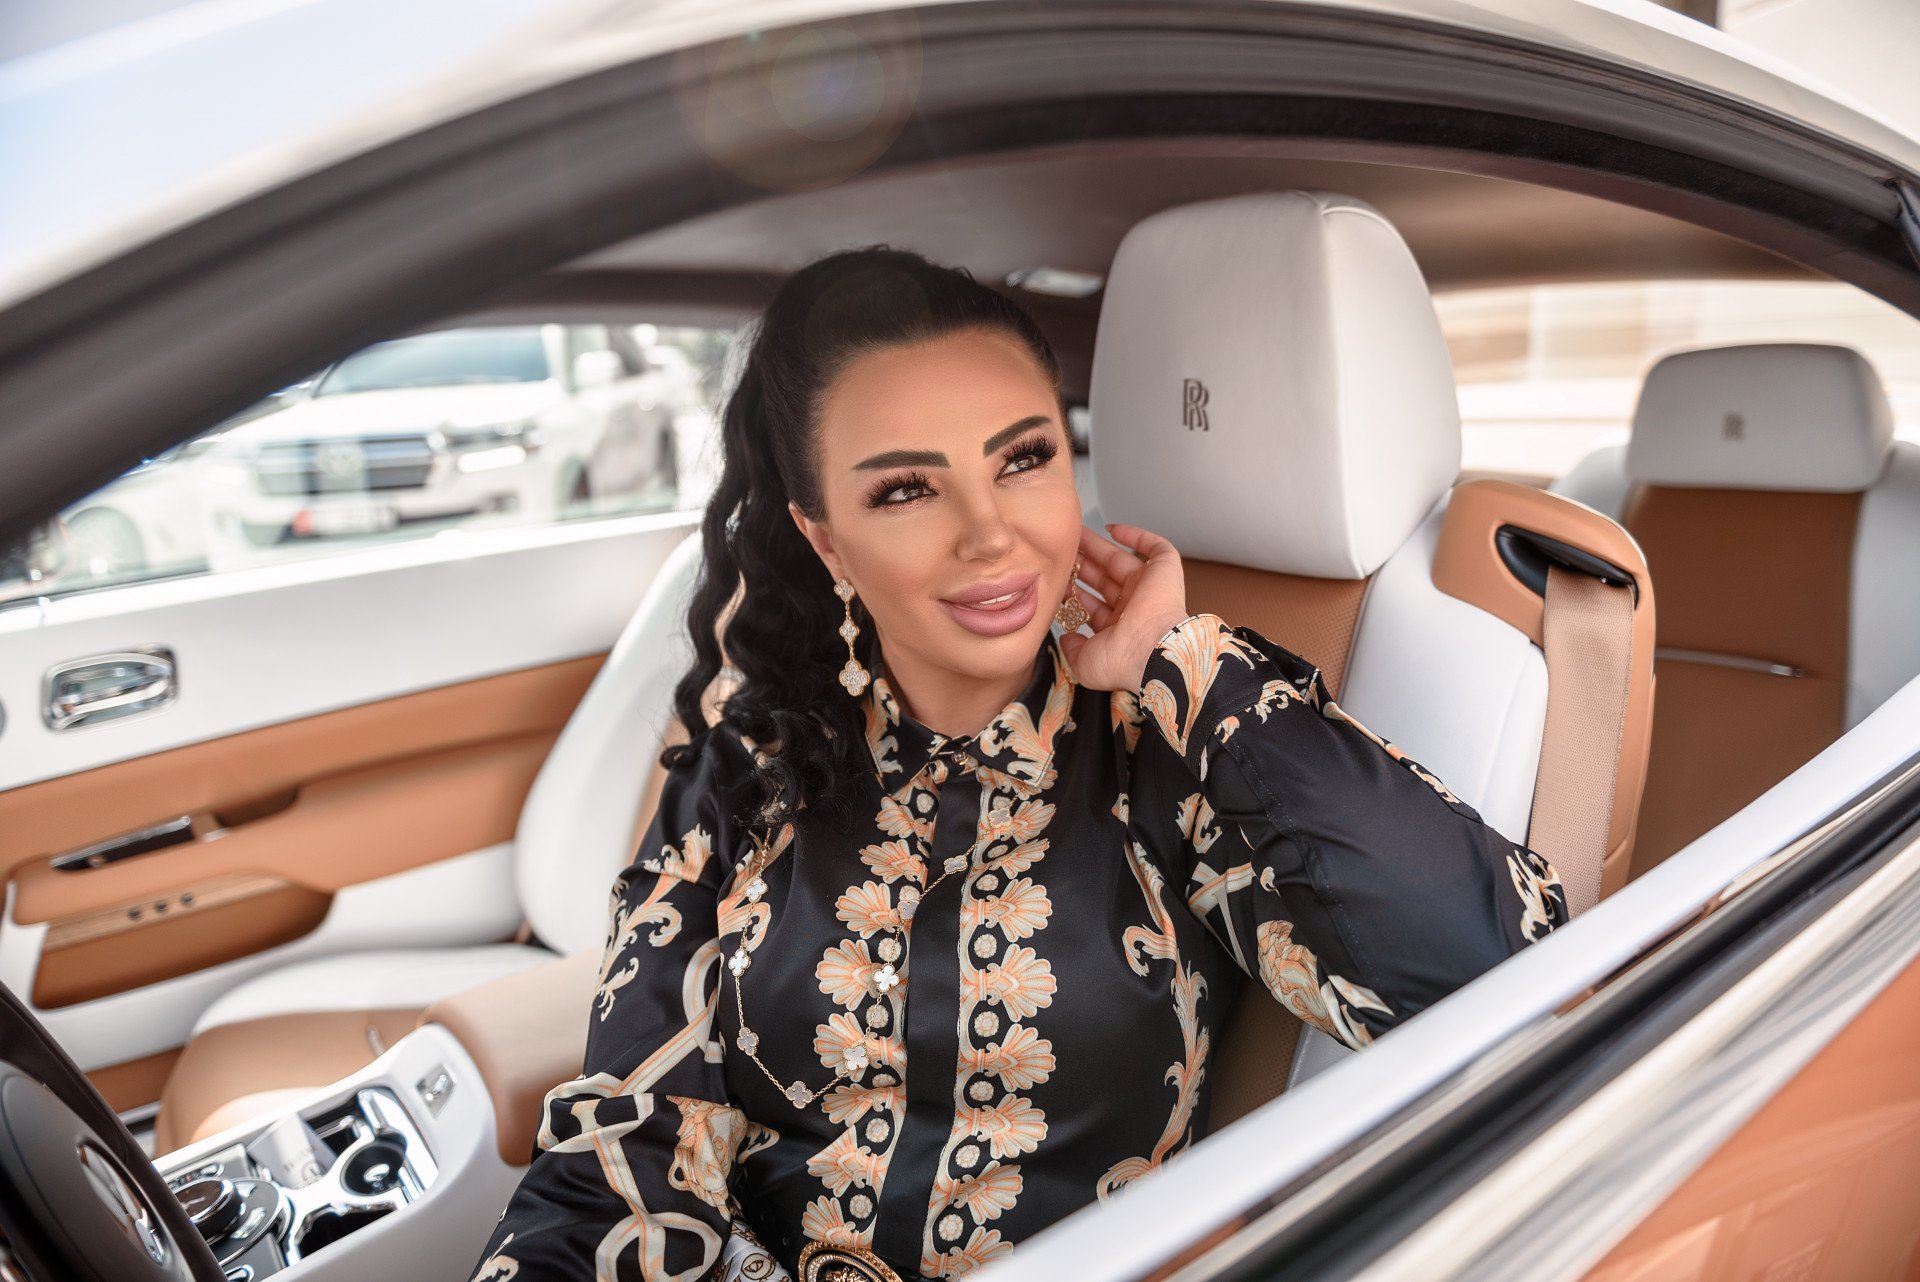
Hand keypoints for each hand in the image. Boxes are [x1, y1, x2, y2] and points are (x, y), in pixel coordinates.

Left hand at [1059, 522, 1190, 691]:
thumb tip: (1066, 639)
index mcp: (1119, 630)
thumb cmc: (1123, 661)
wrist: (1153, 650)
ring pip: (1120, 560)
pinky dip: (1135, 535)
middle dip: (1082, 565)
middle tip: (1061, 551)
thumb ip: (1073, 649)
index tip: (1056, 582)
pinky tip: (1112, 528)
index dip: (1075, 593)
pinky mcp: (1165, 570)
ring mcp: (1149, 588)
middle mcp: (1134, 608)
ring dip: (1097, 547)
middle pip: (1103, 579)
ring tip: (1073, 534)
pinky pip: (1154, 547)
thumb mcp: (1085, 663)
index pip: (1093, 606)